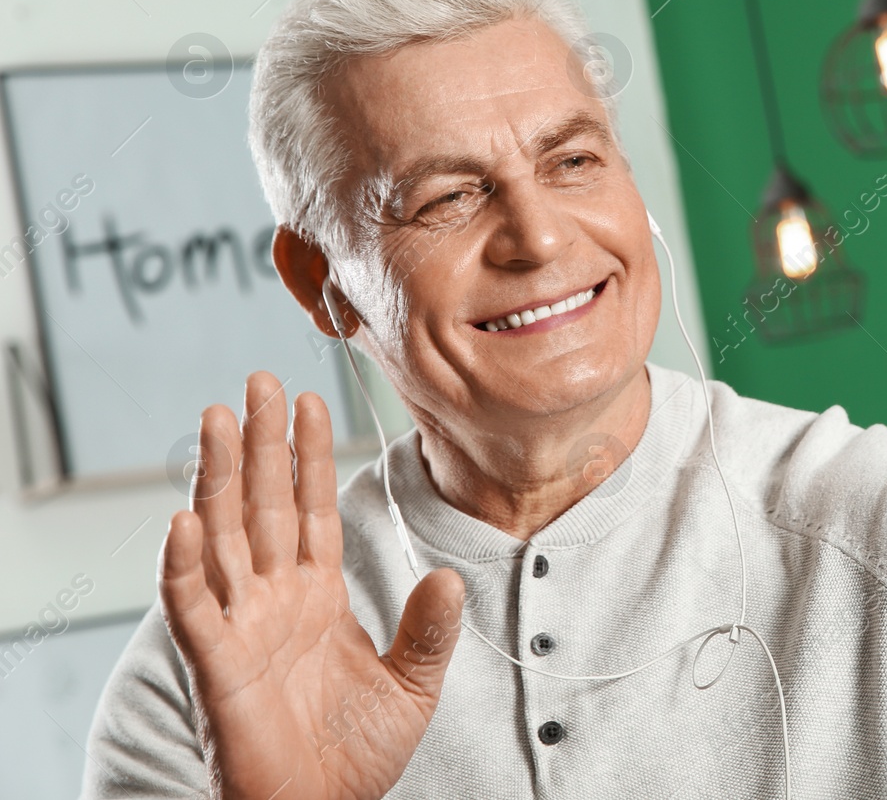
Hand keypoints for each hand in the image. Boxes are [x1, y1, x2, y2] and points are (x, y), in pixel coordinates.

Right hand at [159, 372, 464, 799]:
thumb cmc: (355, 756)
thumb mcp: (411, 686)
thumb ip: (429, 631)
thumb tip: (452, 579)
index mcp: (318, 596)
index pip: (310, 509)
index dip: (308, 456)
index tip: (310, 399)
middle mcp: (274, 599)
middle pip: (262, 505)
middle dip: (260, 443)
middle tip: (258, 381)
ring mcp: (241, 626)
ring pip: (223, 536)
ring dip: (216, 478)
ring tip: (215, 418)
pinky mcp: (216, 666)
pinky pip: (192, 608)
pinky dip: (183, 565)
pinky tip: (185, 518)